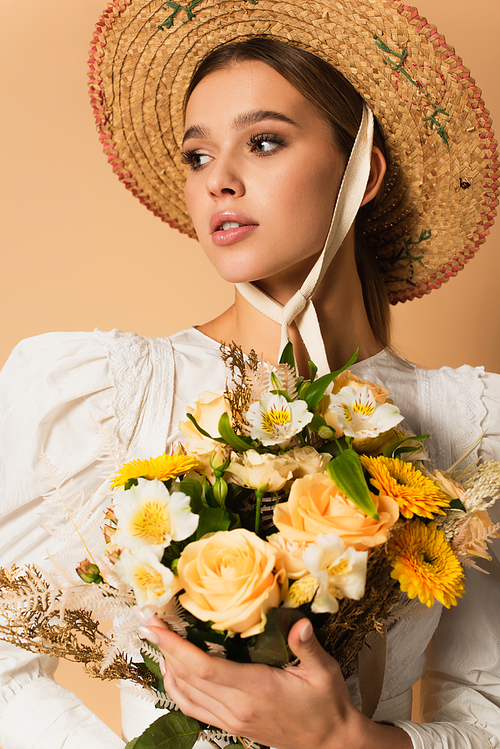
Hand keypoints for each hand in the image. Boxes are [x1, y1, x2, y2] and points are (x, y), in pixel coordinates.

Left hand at [141, 617, 410, 748]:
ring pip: (184, 695)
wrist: (329, 742)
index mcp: (257, 689)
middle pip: (187, 678)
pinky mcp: (230, 725)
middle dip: (163, 648)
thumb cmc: (326, 704)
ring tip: (157, 638)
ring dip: (166, 666)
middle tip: (149, 621)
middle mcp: (237, 707)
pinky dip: (175, 688)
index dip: (176, 647)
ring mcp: (231, 719)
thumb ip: (308, 646)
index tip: (158, 625)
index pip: (204, 669)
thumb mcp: (324, 672)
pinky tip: (172, 669)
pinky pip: (193, 707)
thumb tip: (299, 623)